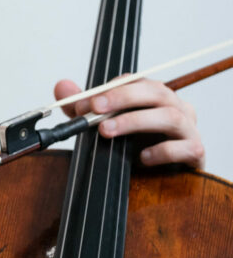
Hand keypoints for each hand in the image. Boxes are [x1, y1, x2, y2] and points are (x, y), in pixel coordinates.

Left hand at [54, 77, 203, 167]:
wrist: (157, 177)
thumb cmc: (132, 143)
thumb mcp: (103, 122)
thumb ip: (83, 106)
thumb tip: (62, 86)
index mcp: (155, 95)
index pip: (136, 81)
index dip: (110, 89)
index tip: (86, 102)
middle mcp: (176, 107)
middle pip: (156, 92)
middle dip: (122, 98)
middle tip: (95, 109)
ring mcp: (189, 129)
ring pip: (170, 117)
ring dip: (135, 121)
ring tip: (107, 131)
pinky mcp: (195, 152)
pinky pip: (185, 148)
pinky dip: (161, 151)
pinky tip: (141, 158)